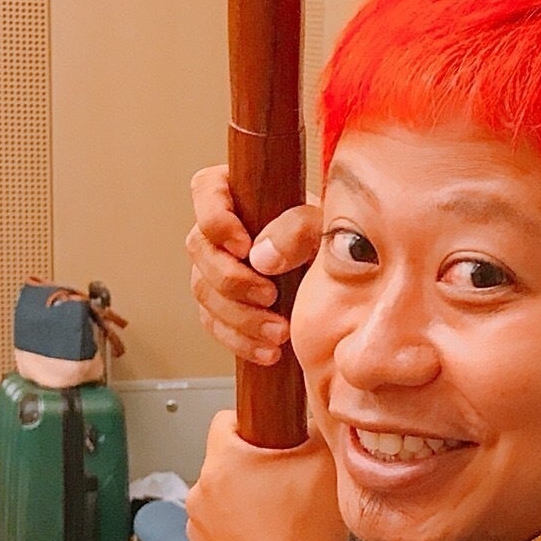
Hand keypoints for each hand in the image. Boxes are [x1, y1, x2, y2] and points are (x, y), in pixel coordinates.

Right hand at [187, 166, 322, 365]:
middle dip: (232, 280)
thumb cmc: (331, 241)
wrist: (341, 283)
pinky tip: (269, 351)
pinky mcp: (220, 304)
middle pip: (199, 248)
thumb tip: (261, 256)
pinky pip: (214, 324)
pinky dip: (241, 340)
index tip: (244, 246)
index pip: (206, 190)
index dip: (216, 220)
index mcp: (239, 193)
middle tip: (269, 296)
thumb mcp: (325, 226)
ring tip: (280, 332)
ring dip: (240, 317)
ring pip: (204, 291)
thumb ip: (298, 228)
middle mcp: (220, 230)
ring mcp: (214, 268)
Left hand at [187, 412, 345, 540]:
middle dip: (256, 469)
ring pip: (224, 498)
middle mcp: (201, 488)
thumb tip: (310, 423)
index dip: (256, 424)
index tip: (277, 440)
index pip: (226, 419)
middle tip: (290, 486)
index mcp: (225, 459)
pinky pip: (221, 531)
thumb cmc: (303, 538)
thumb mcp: (327, 466)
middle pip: (228, 462)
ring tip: (281, 521)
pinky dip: (240, 534)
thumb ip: (316, 431)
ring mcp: (197, 524)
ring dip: (246, 503)